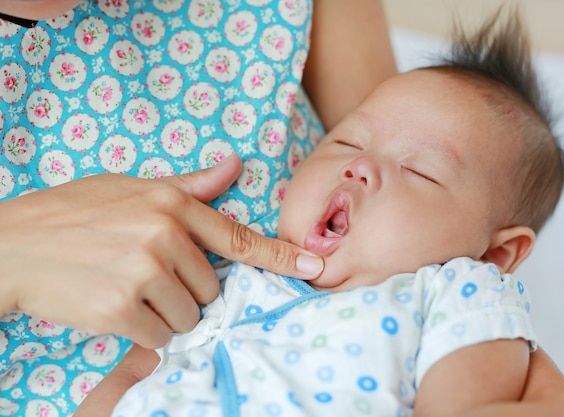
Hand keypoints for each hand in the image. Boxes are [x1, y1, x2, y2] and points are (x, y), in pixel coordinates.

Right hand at [0, 154, 322, 347]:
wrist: (12, 245)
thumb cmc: (73, 214)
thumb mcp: (130, 189)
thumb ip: (188, 186)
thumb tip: (233, 164)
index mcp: (170, 204)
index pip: (237, 236)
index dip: (279, 255)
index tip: (311, 268)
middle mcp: (162, 234)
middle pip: (211, 289)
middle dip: (188, 292)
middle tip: (146, 277)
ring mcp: (142, 271)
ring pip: (188, 316)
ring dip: (166, 315)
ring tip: (128, 291)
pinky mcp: (121, 308)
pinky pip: (159, 336)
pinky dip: (144, 332)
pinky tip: (115, 308)